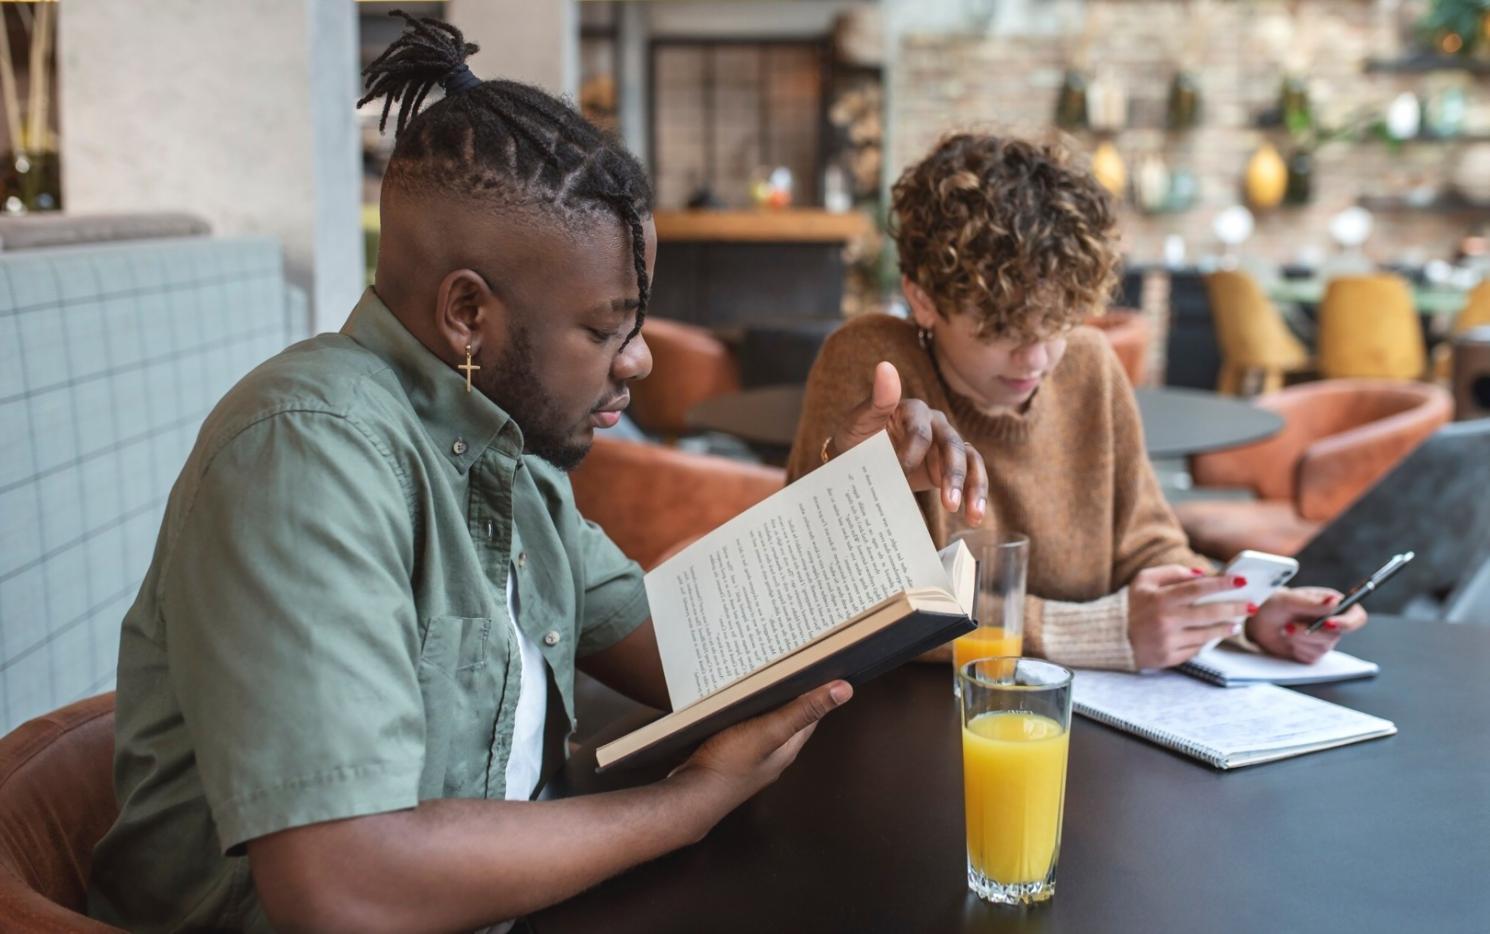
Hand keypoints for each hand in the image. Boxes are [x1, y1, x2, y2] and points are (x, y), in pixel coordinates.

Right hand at [673, 681, 851, 809]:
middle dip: (787, 693)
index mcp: (788, 748)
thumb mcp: (769, 732)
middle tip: (785, 665)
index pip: (811, 715)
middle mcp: (772, 753)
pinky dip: (742, 711)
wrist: (690, 795)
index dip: (816, 691)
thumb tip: (844, 690)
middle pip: (787, 716)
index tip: (816, 667)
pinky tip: (732, 701)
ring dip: (763, 702)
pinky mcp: (728, 754)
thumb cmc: (728, 766)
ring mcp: (750, 755)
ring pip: (763, 721)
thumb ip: (803, 711)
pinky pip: (741, 726)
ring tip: (759, 677)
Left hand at [826, 361, 988, 523]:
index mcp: (912, 410)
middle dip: (952, 475)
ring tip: (972, 516)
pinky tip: (974, 517)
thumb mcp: (858, 424)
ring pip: (969, 460)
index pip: (920, 430)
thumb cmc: (856, 442)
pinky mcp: (950, 465)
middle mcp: (934, 423)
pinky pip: (972, 475)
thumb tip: (885, 367)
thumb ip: (876, 401)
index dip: (913, 453)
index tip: (900, 473)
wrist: (857, 465)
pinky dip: (975, 495)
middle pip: (952, 445)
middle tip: (948, 504)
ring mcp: (945, 444)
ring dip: (973, 487)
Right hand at [1127, 565, 1252, 668]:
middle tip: (1251, 605)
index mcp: (1159, 599)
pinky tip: (1214, 635)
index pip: (1197, 589)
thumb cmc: (1130, 604)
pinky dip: (1207, 641)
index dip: (1221, 584)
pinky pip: (1195, 649)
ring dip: (1225, 628)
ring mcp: (1167, 641)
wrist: (1108, 636)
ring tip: (1236, 622)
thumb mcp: (1143, 580)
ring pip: (1207, 634)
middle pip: (1209, 613)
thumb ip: (1172, 573)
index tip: (1241, 580)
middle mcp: (1165, 621)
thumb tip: (1202, 575)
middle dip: (1234, 608)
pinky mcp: (1168, 658)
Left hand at [1246, 587, 1366, 662]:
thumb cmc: (1273, 606)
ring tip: (1286, 629)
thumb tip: (1334, 602)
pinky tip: (1288, 640)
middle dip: (1311, 632)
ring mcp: (1324, 639)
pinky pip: (1312, 657)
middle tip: (1290, 626)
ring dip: (1300, 640)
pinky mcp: (1313, 653)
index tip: (1329, 623)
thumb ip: (1311, 602)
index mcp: (1332, 604)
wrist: (1258, 623)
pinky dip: (1297, 650)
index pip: (1356, 616)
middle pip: (1337, 635)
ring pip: (1323, 647)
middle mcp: (1332, 621)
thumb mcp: (1288, 599)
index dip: (1348, 622)